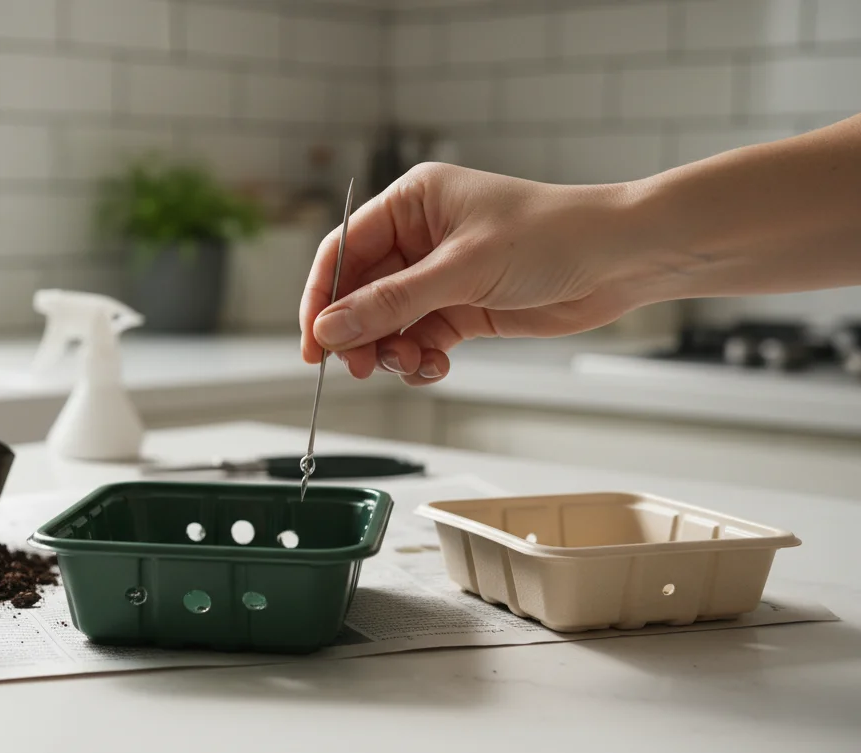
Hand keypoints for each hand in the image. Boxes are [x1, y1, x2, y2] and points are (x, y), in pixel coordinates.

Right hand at [299, 163, 668, 385]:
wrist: (621, 260)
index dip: (321, 297)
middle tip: (356, 367)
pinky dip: (420, 358)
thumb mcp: (462, 270)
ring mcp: (441, 275)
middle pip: (361, 292)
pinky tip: (436, 365)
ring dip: (390, 350)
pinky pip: (420, 338)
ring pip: (388, 322)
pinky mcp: (463, 307)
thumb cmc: (552, 236)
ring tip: (409, 364)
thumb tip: (330, 328)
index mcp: (412, 203)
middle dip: (358, 332)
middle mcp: (420, 237)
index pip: (343, 250)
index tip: (313, 341)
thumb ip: (391, 302)